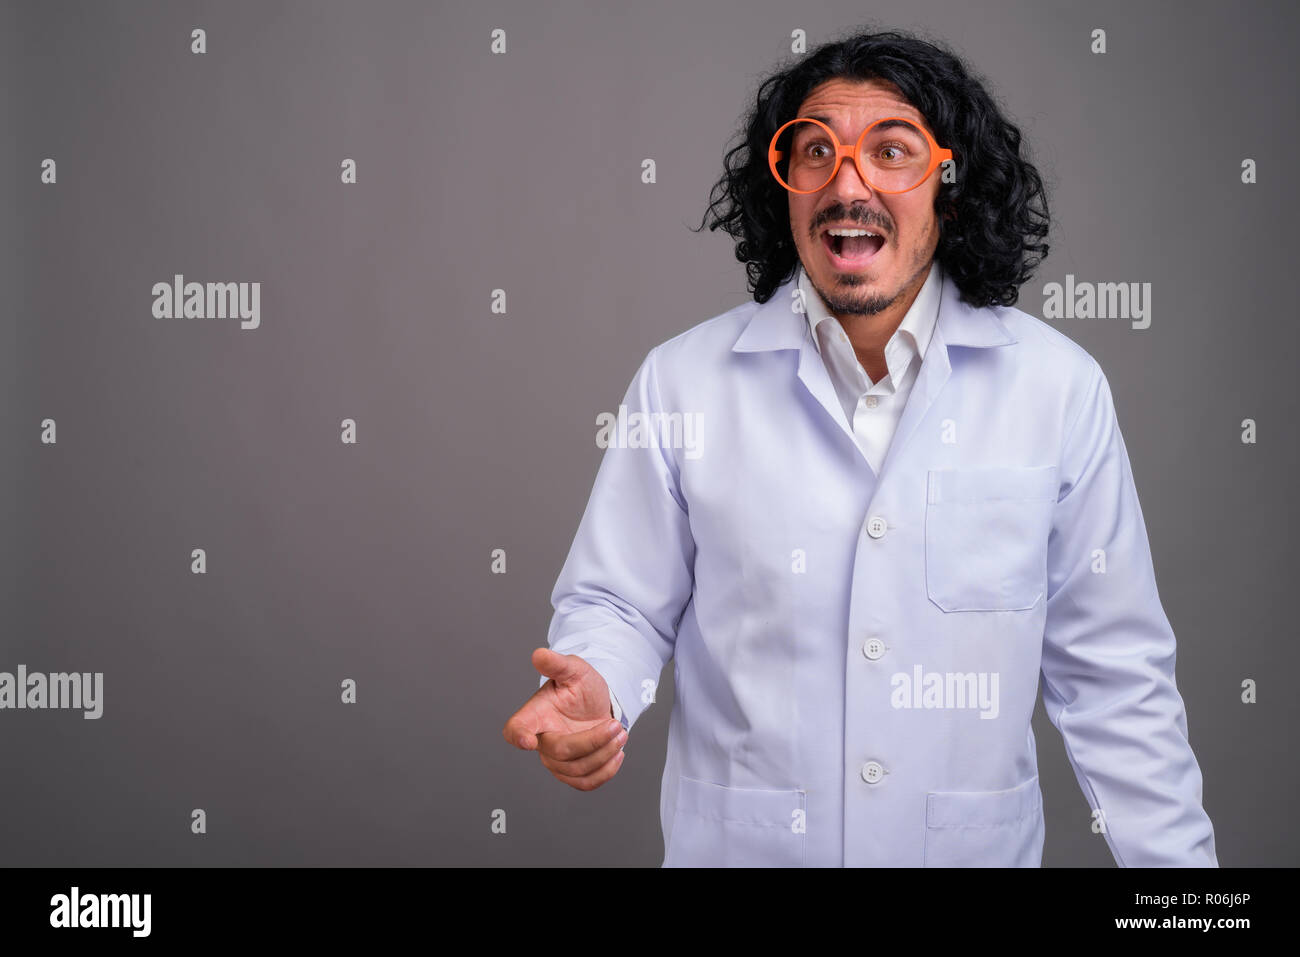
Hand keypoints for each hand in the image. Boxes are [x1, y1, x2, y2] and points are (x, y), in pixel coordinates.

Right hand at [503, 648, 627, 790]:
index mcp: (536, 715)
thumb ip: (557, 664)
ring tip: (621, 734)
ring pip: (576, 770)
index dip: (518, 736)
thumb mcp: (574, 670)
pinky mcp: (572, 773)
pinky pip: (585, 783)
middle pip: (559, 752)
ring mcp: (555, 760)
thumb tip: (539, 655)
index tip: (528, 740)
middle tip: (616, 725)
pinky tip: (617, 753)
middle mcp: (542, 740)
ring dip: (604, 754)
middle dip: (592, 741)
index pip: (516, 729)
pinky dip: (606, 772)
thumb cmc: (581, 687)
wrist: (598, 704)